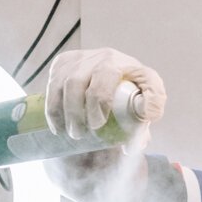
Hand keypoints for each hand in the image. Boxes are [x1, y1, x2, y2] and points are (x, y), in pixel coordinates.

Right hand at [45, 48, 166, 142]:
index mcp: (126, 65)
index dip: (100, 100)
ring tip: (69, 132)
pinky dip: (52, 106)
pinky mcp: (65, 62)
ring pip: (63, 82)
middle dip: (77, 110)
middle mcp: (104, 56)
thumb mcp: (149, 103)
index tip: (97, 125)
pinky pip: (53, 83)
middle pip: (79, 80)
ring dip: (62, 110)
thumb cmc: (136, 95)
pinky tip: (56, 125)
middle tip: (80, 133)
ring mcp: (83, 57)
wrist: (121, 79)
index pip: (108, 78)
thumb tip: (131, 145)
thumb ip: (145, 122)